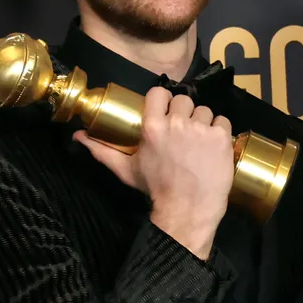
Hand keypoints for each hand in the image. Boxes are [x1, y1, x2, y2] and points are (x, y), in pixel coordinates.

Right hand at [75, 86, 233, 259]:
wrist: (187, 209)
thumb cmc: (156, 189)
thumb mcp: (126, 169)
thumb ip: (102, 150)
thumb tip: (78, 136)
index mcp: (153, 126)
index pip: (160, 92)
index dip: (165, 100)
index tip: (167, 112)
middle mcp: (177, 123)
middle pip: (184, 100)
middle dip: (185, 114)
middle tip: (185, 134)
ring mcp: (201, 129)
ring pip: (205, 111)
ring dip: (203, 123)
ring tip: (200, 143)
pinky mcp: (221, 137)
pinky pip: (223, 121)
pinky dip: (220, 132)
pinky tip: (213, 148)